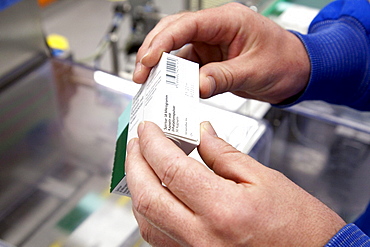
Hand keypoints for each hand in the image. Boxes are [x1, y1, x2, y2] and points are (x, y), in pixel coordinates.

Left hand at [126, 121, 344, 245]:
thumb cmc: (298, 224)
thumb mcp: (265, 178)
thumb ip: (225, 154)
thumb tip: (201, 132)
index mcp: (224, 209)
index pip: (172, 169)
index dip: (154, 143)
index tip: (148, 127)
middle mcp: (203, 237)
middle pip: (148, 195)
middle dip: (135, 162)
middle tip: (137, 141)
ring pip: (146, 220)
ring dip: (138, 187)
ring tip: (141, 162)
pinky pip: (158, 236)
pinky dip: (149, 211)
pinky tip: (155, 193)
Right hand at [132, 3, 309, 103]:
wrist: (298, 71)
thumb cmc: (286, 60)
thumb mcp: (255, 71)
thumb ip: (224, 77)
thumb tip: (196, 86)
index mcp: (228, 21)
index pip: (186, 25)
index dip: (163, 42)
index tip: (148, 60)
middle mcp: (216, 29)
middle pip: (173, 32)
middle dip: (153, 52)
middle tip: (140, 74)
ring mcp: (211, 44)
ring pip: (176, 50)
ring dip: (160, 66)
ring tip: (147, 82)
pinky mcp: (210, 59)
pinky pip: (186, 66)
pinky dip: (174, 77)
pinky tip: (166, 87)